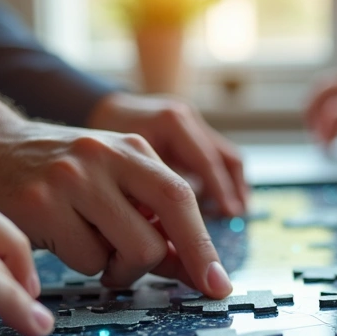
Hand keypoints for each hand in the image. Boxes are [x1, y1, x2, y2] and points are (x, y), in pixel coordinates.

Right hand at [0, 121, 232, 296]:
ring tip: (92, 246)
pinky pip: (84, 260)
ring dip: (115, 267)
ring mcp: (71, 180)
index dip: (203, 247)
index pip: (182, 200)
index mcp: (133, 148)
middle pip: (156, 238)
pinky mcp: (39, 205)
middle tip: (134, 272)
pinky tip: (62, 238)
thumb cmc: (61, 174)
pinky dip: (81, 263)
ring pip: (123, 254)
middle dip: (156, 267)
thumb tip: (197, 270)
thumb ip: (152, 218)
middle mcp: (105, 157)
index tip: (218, 284)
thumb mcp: (112, 180)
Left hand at [89, 92, 247, 216]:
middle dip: (234, 188)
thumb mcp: (124, 165)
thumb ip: (155, 189)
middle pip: (225, 156)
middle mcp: (186, 118)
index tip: (231, 213)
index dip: (220, 190)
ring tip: (235, 212)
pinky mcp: (191, 130)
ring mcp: (191, 122)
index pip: (206, 160)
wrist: (99, 109)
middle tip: (237, 215)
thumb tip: (180, 226)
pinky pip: (214, 156)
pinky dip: (219, 179)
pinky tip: (219, 201)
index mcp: (171, 122)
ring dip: (232, 185)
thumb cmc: (104, 138)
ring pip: (225, 155)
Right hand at [303, 71, 336, 145]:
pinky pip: (329, 113)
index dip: (313, 109)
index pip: (322, 91)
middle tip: (317, 141)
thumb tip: (336, 124)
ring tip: (326, 147)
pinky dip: (328, 127)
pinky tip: (332, 142)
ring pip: (321, 108)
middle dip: (313, 120)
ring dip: (320, 126)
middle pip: (316, 99)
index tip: (314, 128)